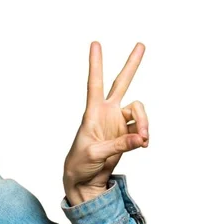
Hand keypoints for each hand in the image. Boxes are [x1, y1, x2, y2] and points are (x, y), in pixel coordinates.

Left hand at [63, 41, 149, 205]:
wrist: (84, 180)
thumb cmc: (80, 164)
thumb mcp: (95, 154)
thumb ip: (119, 145)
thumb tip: (140, 138)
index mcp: (92, 112)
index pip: (94, 83)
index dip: (95, 64)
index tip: (96, 43)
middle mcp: (106, 112)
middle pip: (122, 83)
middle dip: (132, 65)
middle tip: (141, 45)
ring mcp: (117, 122)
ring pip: (138, 111)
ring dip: (144, 123)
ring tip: (144, 140)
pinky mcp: (126, 133)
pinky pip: (141, 129)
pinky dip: (144, 136)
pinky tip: (142, 144)